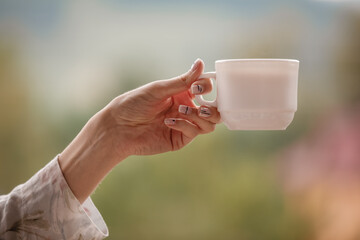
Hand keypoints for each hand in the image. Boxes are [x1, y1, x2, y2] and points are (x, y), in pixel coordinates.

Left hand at [59, 59, 220, 202]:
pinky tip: (168, 122)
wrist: (119, 128)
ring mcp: (185, 125)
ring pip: (209, 124)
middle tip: (201, 106)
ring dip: (201, 117)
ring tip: (182, 111)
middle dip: (213, 108)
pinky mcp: (180, 139)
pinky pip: (194, 132)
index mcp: (182, 93)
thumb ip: (182, 80)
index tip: (196, 88)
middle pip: (214, 109)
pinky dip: (185, 125)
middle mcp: (186, 108)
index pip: (206, 89)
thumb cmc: (134, 104)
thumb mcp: (159, 89)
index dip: (207, 88)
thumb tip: (200, 63)